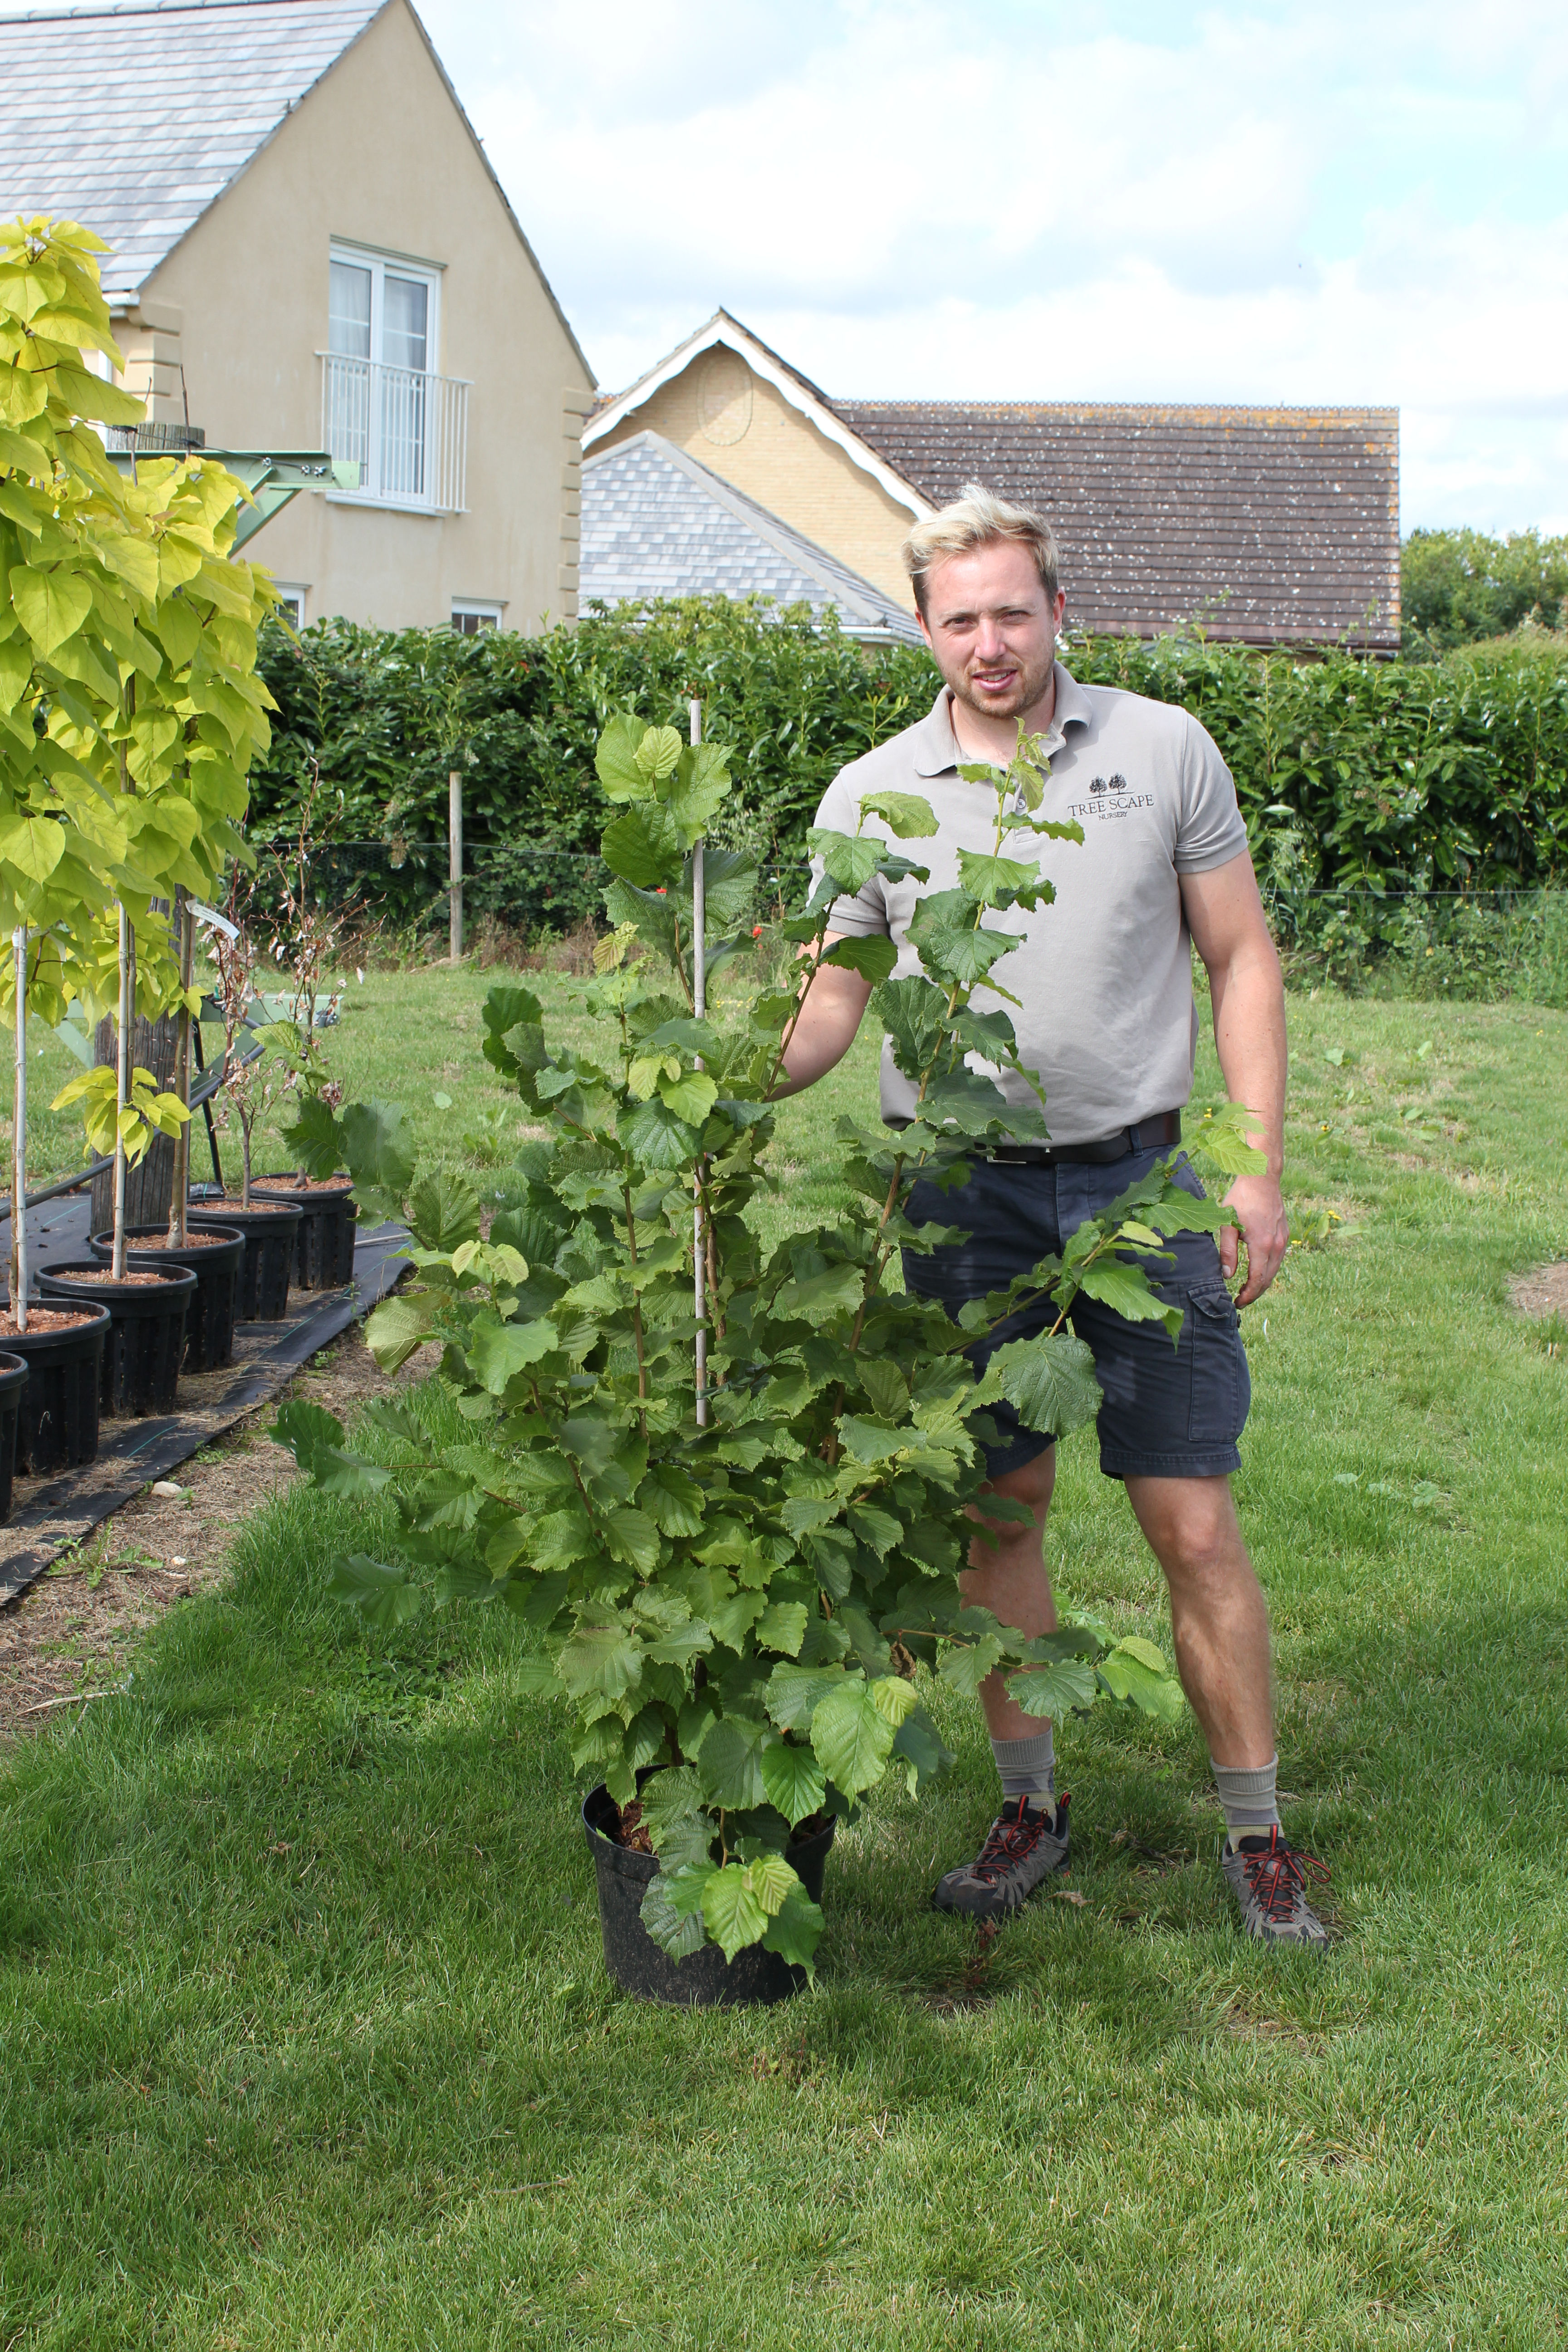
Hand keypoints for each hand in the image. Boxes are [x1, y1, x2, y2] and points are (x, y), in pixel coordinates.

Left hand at [1219, 1172, 1288, 1306]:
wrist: (1262, 1179)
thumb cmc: (1241, 1199)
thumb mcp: (1227, 1224)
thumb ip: (1227, 1251)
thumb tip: (1228, 1276)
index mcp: (1262, 1245)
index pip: (1258, 1280)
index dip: (1248, 1295)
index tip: (1237, 1303)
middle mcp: (1277, 1246)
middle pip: (1268, 1279)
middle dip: (1254, 1293)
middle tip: (1240, 1301)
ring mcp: (1283, 1240)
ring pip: (1274, 1271)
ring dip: (1262, 1283)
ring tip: (1247, 1290)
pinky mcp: (1284, 1235)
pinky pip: (1278, 1260)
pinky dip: (1268, 1271)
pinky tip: (1257, 1271)